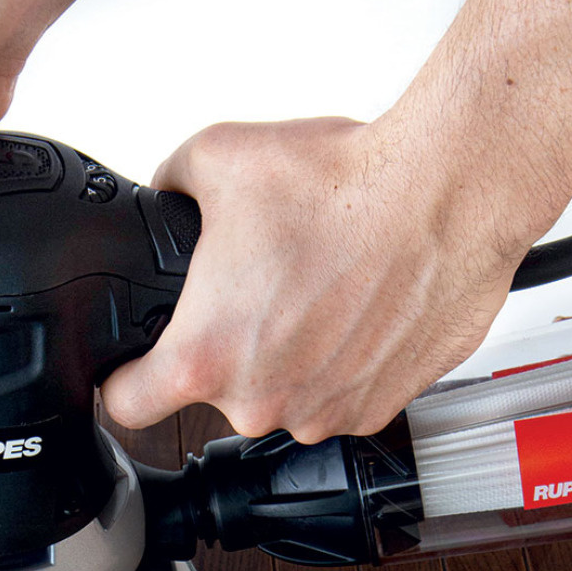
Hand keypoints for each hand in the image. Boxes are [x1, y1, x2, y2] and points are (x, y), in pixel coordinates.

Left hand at [100, 117, 533, 442]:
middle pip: (215, 391)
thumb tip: (165, 195)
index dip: (125, 378)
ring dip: (289, 354)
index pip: (127, 404)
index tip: (138, 363)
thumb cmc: (346, 185)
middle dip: (229, 345)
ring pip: (281, 393)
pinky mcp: (378, 407)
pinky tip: (357, 308)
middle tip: (262, 286)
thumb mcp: (215, 158)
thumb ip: (168, 188)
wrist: (446, 194)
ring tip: (319, 288)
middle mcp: (264, 400)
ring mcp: (325, 412)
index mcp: (206, 355)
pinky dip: (341, 362)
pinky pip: (336, 394)